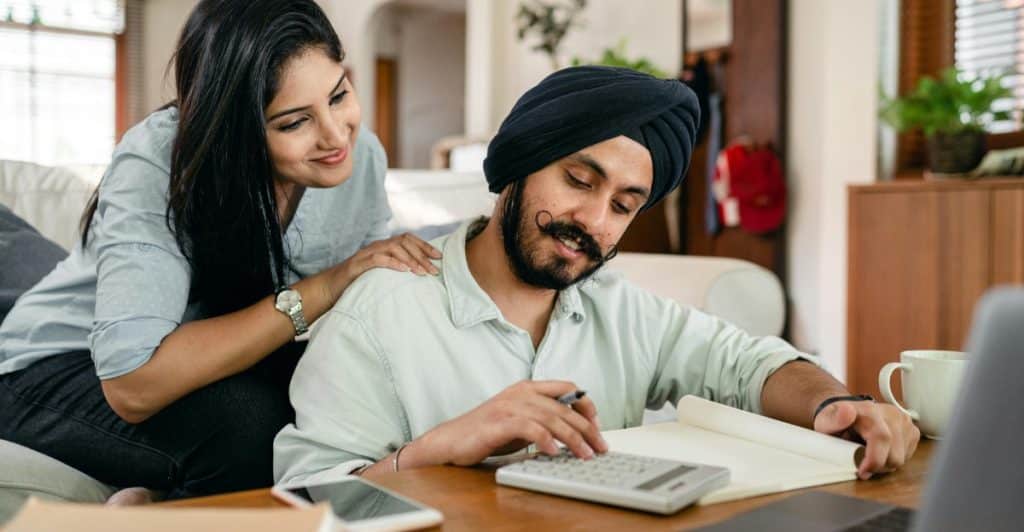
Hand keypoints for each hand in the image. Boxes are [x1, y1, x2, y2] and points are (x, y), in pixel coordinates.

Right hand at [330, 233, 440, 296]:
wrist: (329, 288)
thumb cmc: (357, 283)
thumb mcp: (381, 275)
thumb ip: (396, 271)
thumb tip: (420, 275)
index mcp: (384, 248)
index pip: (408, 239)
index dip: (425, 246)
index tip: (439, 257)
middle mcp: (376, 246)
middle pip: (404, 242)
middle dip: (421, 255)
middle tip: (434, 270)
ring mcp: (366, 253)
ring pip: (393, 248)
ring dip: (410, 260)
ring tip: (422, 272)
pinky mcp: (358, 264)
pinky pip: (378, 259)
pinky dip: (392, 263)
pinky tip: (404, 271)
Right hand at [414, 381, 607, 466]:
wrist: (451, 440)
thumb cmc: (487, 432)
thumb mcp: (521, 421)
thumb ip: (544, 420)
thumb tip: (575, 431)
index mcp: (528, 388)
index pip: (568, 388)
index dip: (587, 405)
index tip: (598, 425)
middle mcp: (521, 393)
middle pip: (564, 407)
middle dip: (587, 429)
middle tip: (600, 447)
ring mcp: (509, 406)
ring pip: (551, 418)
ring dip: (572, 438)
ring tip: (584, 454)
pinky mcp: (499, 422)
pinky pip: (529, 428)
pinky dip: (545, 440)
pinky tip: (554, 453)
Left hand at [814, 400, 920, 479]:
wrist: (846, 412)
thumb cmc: (835, 420)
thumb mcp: (825, 421)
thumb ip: (833, 420)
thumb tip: (847, 411)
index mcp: (869, 410)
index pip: (882, 438)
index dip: (874, 460)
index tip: (862, 471)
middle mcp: (890, 413)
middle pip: (894, 454)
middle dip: (877, 466)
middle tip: (862, 465)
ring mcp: (904, 421)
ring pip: (901, 458)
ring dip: (885, 463)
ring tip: (869, 453)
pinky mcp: (912, 430)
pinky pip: (907, 455)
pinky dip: (893, 458)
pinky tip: (880, 450)